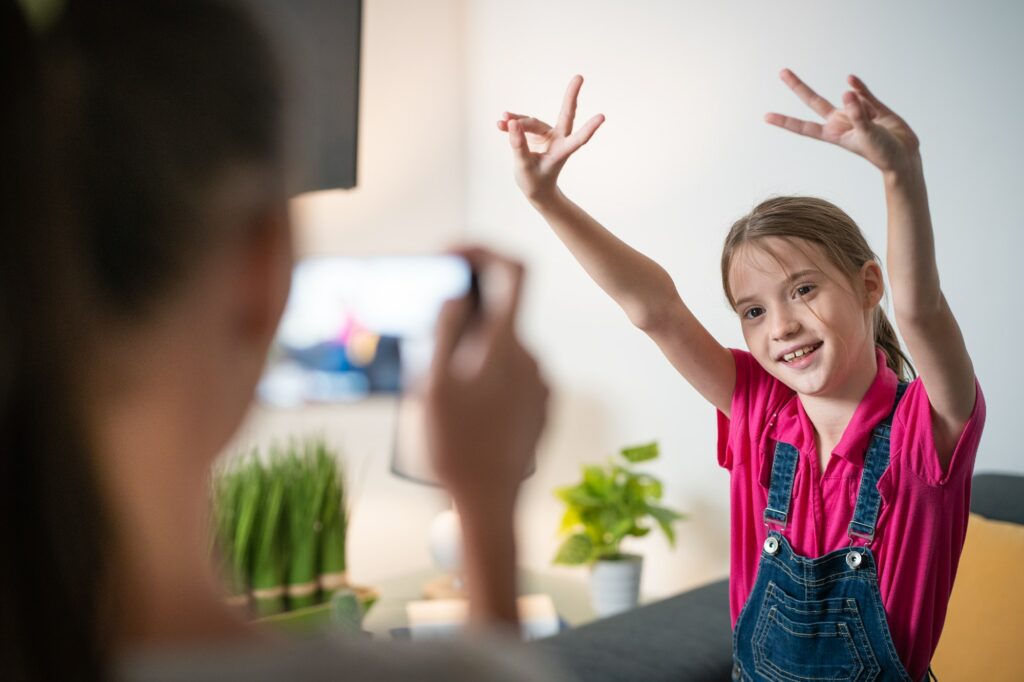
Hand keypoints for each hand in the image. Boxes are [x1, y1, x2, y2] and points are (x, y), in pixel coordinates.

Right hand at [423, 247, 548, 510]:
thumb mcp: (434, 385)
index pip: (513, 271)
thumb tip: (456, 295)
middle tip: (430, 351)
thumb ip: (445, 332)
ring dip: (473, 358)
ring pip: (502, 350)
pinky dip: (487, 381)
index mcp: (506, 345)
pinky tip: (467, 415)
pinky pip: (512, 377)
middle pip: (499, 315)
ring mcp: (541, 384)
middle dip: (464, 322)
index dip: (485, 251)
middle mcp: (532, 358)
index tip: (455, 255)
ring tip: (445, 397)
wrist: (491, 504)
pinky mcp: (543, 407)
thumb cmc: (457, 447)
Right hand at [497, 75, 604, 203]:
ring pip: (532, 122)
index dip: (589, 128)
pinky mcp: (536, 133)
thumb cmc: (534, 182)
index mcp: (562, 151)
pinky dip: (512, 124)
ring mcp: (548, 134)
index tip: (602, 117)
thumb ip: (519, 145)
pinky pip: (523, 125)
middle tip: (579, 77)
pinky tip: (500, 123)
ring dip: (517, 121)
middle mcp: (558, 139)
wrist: (536, 188)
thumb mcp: (524, 166)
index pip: (578, 139)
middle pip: (565, 114)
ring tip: (501, 121)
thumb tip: (512, 123)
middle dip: (571, 96)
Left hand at [766, 69, 920, 175]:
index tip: (766, 117)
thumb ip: (857, 113)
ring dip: (859, 101)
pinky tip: (851, 80)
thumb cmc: (882, 153)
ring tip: (873, 120)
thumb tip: (846, 91)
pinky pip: (863, 92)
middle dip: (798, 86)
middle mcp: (840, 122)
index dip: (785, 121)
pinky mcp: (872, 107)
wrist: (904, 156)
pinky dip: (858, 86)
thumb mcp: (867, 135)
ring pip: (849, 97)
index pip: (803, 127)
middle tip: (782, 72)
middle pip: (814, 101)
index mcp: (833, 134)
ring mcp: (855, 113)